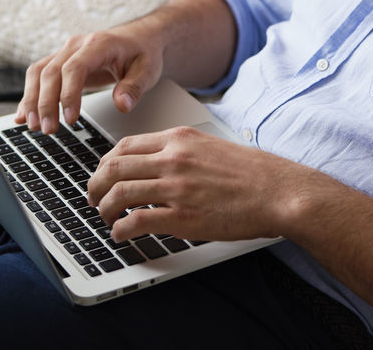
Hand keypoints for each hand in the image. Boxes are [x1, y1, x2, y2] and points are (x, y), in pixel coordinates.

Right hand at [15, 26, 163, 133]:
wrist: (140, 39)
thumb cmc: (143, 53)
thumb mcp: (148, 70)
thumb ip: (134, 88)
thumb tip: (122, 105)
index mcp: (99, 44)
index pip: (74, 68)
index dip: (68, 94)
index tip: (70, 119)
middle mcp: (77, 45)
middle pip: (51, 72)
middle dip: (45, 103)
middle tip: (48, 130)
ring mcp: (66, 52)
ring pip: (38, 73)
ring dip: (32, 100)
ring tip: (33, 126)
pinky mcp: (61, 62)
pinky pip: (38, 76)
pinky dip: (29, 96)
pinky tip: (23, 116)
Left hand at [87, 126, 311, 242]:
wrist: (279, 192)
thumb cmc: (254, 173)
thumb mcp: (212, 147)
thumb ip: (183, 152)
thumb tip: (158, 164)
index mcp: (180, 139)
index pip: (125, 146)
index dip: (106, 163)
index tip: (103, 175)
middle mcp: (173, 159)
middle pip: (113, 167)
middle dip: (95, 185)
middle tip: (93, 198)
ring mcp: (176, 188)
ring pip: (118, 193)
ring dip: (103, 208)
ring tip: (105, 218)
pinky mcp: (182, 216)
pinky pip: (135, 221)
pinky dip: (120, 230)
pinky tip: (121, 235)